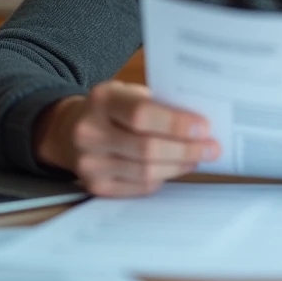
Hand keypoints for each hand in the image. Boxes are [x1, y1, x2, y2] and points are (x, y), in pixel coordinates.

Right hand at [34, 81, 219, 196]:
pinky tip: (175, 168)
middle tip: (212, 148)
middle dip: (185, 149)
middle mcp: (89, 132)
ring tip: (197, 158)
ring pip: (145, 172)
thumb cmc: (113, 109)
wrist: (69, 130)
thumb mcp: (128, 93)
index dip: (176, 123)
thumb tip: (200, 125)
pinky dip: (162, 179)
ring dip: (178, 166)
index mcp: (102, 99)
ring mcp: (89, 163)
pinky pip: (139, 187)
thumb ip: (158, 104)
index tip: (204, 128)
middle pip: (146, 148)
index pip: (141, 114)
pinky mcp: (95, 186)